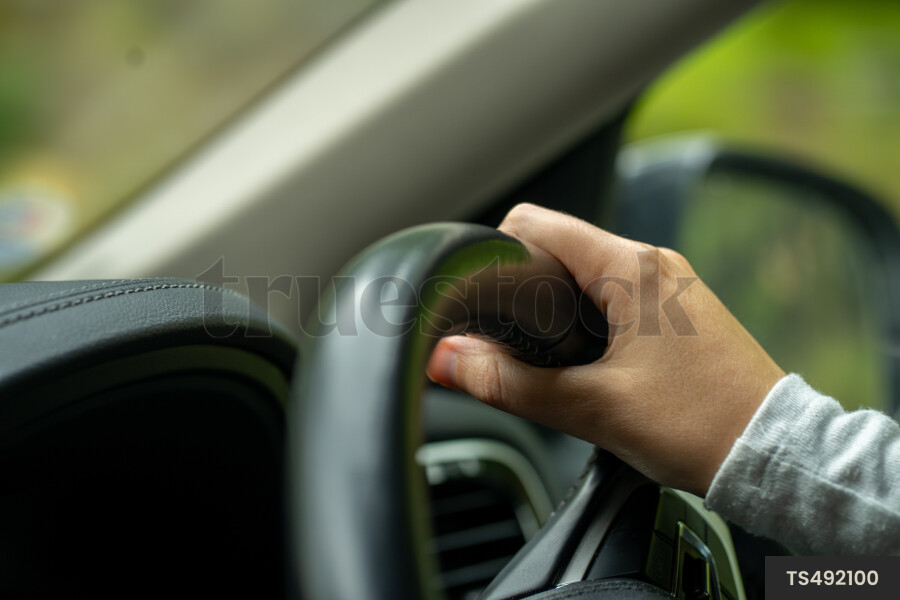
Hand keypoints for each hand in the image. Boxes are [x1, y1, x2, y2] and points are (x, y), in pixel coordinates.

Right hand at [426, 204, 784, 495]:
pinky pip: (614, 297)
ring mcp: (670, 286)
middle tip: (510, 341)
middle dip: (523, 288)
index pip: (536, 225)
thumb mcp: (592, 407)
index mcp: (633, 268)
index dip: (495, 255)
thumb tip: (448, 360)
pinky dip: (586, 321)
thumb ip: (510, 383)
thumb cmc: (701, 427)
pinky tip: (586, 364)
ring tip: (548, 358)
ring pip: (585, 275)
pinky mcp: (678, 312)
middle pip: (558, 248)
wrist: (772, 454)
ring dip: (556, 309)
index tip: (479, 298)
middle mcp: (654, 264)